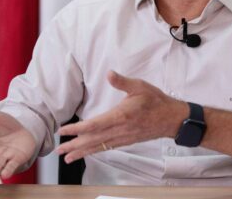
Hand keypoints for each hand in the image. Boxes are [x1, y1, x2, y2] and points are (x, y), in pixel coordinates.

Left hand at [56, 70, 187, 162]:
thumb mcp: (140, 86)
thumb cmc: (156, 101)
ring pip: (99, 146)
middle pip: (93, 140)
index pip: (94, 125)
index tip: (63, 131)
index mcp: (121, 116)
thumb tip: (109, 74)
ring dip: (82, 152)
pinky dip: (95, 151)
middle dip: (75, 145)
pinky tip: (87, 153)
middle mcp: (120, 130)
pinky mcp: (126, 141)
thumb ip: (122, 82)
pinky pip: (107, 148)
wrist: (171, 118)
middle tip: (59, 150)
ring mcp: (123, 137)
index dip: (77, 129)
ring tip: (67, 157)